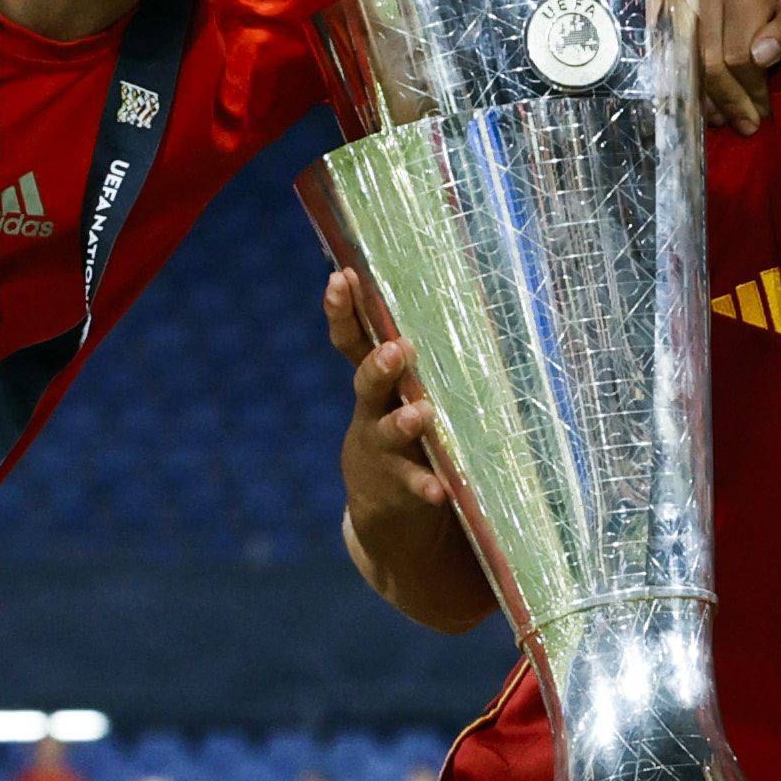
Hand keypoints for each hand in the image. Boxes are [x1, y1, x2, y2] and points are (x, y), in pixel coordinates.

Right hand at [329, 270, 453, 516]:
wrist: (380, 501)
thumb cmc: (397, 426)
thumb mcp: (392, 389)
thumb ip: (400, 353)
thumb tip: (438, 288)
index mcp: (373, 380)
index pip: (353, 340)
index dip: (343, 311)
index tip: (340, 279)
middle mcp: (372, 410)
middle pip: (368, 383)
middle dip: (379, 366)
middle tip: (396, 350)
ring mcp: (384, 449)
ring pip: (389, 433)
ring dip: (402, 423)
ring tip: (418, 415)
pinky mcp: (401, 484)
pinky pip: (415, 485)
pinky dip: (426, 487)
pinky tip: (440, 490)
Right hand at [681, 0, 780, 132]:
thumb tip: (761, 56)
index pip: (740, 54)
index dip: (751, 90)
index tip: (762, 113)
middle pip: (710, 62)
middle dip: (729, 100)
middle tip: (745, 125)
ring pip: (686, 61)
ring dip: (704, 98)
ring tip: (723, 119)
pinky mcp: (663, 4)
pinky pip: (668, 54)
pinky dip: (684, 82)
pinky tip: (700, 101)